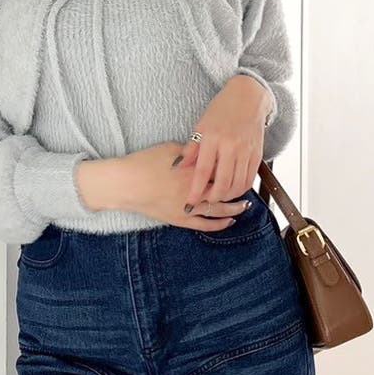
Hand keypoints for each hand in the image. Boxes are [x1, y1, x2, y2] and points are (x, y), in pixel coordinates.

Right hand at [118, 142, 253, 230]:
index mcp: (194, 171)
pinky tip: (229, 221)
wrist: (124, 183)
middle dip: (238, 189)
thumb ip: (191, 151)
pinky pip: (204, 225)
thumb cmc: (143, 163)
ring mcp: (188, 207)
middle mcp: (195, 190)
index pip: (221, 170)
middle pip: (224, 190)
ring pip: (218, 210)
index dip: (233, 168)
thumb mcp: (169, 148)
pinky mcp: (179, 220)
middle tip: (248, 185)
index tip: (242, 164)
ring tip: (245, 205)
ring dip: (234, 208)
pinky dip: (218, 224)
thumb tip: (205, 151)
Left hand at [174, 76, 270, 212]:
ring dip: (227, 196)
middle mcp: (230, 146)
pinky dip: (241, 189)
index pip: (202, 172)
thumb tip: (177, 167)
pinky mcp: (257, 154)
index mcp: (212, 138)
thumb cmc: (221, 110)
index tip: (189, 203)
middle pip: (222, 183)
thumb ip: (191, 148)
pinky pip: (250, 179)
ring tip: (217, 197)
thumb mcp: (201, 126)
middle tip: (204, 201)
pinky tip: (232, 190)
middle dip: (212, 198)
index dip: (196, 191)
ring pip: (237, 185)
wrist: (247, 97)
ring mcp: (246, 151)